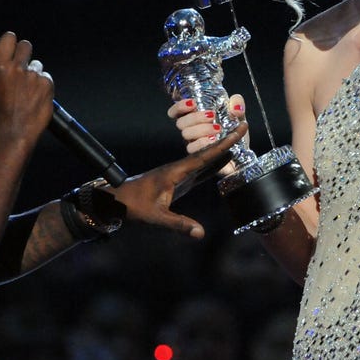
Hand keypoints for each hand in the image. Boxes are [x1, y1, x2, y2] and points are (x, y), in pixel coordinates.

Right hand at [0, 32, 53, 140]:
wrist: (16, 132)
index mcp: (1, 67)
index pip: (8, 38)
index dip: (10, 39)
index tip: (12, 42)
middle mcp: (19, 68)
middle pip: (26, 45)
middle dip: (24, 51)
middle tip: (23, 61)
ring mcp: (34, 76)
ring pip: (37, 64)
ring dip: (33, 72)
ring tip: (29, 87)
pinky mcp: (47, 84)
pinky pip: (46, 78)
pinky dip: (43, 85)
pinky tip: (37, 95)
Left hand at [108, 122, 246, 238]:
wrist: (117, 200)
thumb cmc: (133, 206)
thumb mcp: (156, 217)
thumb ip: (178, 224)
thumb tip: (201, 233)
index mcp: (175, 171)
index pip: (204, 155)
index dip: (223, 144)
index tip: (237, 131)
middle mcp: (178, 168)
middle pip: (207, 152)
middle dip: (226, 140)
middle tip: (243, 126)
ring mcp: (177, 173)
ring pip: (203, 158)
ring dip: (220, 149)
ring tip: (237, 140)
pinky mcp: (176, 180)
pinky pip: (198, 169)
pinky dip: (212, 163)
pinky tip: (220, 162)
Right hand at [167, 94, 247, 175]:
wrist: (242, 152)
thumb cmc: (234, 131)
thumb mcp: (238, 114)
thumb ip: (237, 104)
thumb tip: (236, 107)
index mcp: (195, 117)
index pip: (176, 112)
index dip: (179, 107)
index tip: (192, 103)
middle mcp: (191, 130)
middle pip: (180, 122)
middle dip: (195, 117)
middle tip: (212, 115)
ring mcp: (193, 143)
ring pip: (186, 134)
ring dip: (201, 128)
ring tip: (218, 128)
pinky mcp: (198, 155)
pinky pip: (193, 148)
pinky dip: (203, 142)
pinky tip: (215, 140)